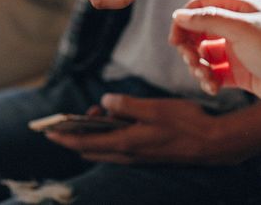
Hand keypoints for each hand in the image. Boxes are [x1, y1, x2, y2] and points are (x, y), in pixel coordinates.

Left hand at [44, 94, 234, 164]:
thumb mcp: (153, 108)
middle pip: (91, 148)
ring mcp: (138, 157)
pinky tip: (117, 123)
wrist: (212, 144)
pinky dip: (110, 137)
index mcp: (125, 143)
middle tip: (74, 117)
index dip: (64, 136)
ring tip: (97, 113)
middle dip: (77, 134)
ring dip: (96, 134)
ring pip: (105, 149)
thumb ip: (126, 105)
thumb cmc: (185, 123)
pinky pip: (119, 148)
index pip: (84, 142)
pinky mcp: (147, 155)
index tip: (47, 131)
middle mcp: (128, 155)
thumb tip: (105, 103)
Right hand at [169, 0, 260, 111]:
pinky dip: (209, 80)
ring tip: (205, 77)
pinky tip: (212, 87)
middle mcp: (238, 27)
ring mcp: (238, 50)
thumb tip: (178, 15)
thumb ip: (208, 20)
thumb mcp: (240, 29)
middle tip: (190, 60)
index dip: (184, 20)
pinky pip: (215, 73)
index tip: (175, 40)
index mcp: (241, 8)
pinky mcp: (240, 73)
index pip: (202, 6)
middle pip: (199, 31)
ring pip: (204, 55)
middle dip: (189, 46)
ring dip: (198, 66)